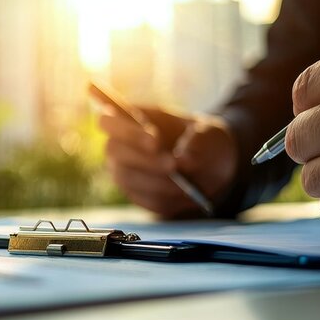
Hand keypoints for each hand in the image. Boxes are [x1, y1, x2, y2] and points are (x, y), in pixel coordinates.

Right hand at [100, 107, 236, 218]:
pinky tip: (183, 193)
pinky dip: (164, 197)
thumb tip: (183, 162)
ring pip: (128, 178)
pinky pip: (143, 199)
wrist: (211, 166)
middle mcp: (119, 146)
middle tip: (172, 165)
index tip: (155, 139)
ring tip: (184, 184)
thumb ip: (198, 141)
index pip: (107, 121)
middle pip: (114, 150)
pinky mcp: (136, 195)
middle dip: (144, 159)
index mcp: (129, 120)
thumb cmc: (203, 139)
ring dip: (156, 182)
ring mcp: (124, 172)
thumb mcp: (208, 133)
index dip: (127, 130)